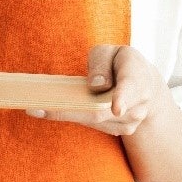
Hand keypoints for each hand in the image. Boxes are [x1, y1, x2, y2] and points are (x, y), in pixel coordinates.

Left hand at [26, 45, 171, 135]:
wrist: (146, 86)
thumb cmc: (123, 63)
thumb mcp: (112, 52)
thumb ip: (102, 63)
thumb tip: (95, 85)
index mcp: (136, 79)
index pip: (130, 89)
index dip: (123, 98)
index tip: (116, 107)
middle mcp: (137, 104)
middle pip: (101, 112)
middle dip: (68, 111)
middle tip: (35, 108)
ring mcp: (130, 121)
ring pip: (93, 121)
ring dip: (64, 114)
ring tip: (35, 108)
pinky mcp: (120, 130)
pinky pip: (92, 125)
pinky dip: (72, 117)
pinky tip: (50, 111)